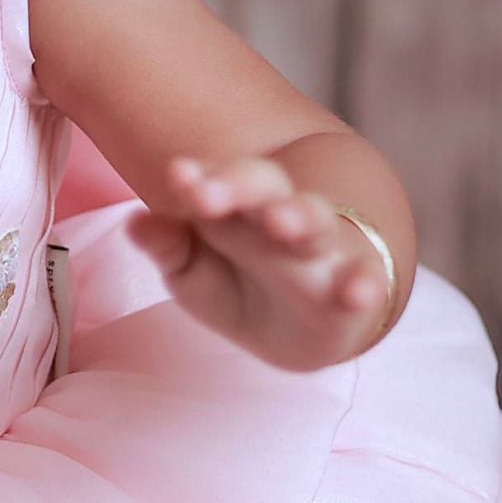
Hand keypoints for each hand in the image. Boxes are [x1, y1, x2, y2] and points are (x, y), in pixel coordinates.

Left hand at [133, 154, 396, 370]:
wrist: (303, 327)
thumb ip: (169, 246)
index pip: (220, 180)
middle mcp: (281, 216)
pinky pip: (366, 282)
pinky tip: (359, 291)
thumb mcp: (193, 272)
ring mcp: (323, 248)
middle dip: (240, 185)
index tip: (178, 175)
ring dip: (301, 216)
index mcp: (238, 205)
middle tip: (210, 195)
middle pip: (264, 186)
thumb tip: (135, 224)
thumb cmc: (240, 285)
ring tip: (283, 222)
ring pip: (314, 221)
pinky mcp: (356, 288)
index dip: (201, 178)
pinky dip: (366, 285)